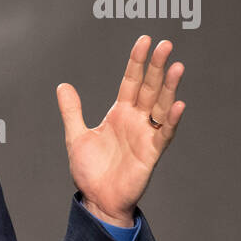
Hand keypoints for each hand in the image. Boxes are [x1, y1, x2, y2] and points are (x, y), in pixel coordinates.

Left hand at [56, 35, 185, 225]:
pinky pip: (164, 134)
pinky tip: (177, 104)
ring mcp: (146, 135)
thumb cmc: (90, 171)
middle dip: (156, 67)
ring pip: (161, 106)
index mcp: (119, 114)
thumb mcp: (76, 136)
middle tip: (165, 44)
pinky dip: (171, 120)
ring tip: (176, 66)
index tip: (144, 40)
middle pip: (149, 88)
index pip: (130, 81)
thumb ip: (72, 111)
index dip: (137, 62)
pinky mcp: (151, 153)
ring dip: (168, 87)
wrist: (97, 199)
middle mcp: (136, 121)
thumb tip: (63, 85)